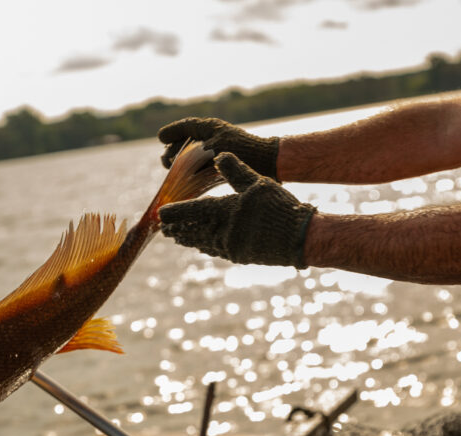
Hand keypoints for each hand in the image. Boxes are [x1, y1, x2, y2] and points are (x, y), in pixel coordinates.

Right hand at [158, 117, 279, 180]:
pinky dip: (193, 173)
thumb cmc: (245, 152)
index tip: (160, 138)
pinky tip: (187, 183)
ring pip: (193, 156)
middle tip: (165, 162)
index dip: (172, 132)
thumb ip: (193, 155)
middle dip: (174, 151)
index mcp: (211, 127)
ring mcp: (218, 151)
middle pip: (187, 142)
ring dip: (181, 164)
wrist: (271, 163)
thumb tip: (172, 162)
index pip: (187, 126)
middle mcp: (214, 137)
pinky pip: (203, 168)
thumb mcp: (215, 150)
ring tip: (172, 171)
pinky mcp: (224, 165)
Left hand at [159, 153, 315, 267]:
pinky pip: (217, 251)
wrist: (300, 238)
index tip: (161, 214)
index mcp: (226, 211)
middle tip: (164, 229)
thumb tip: (218, 155)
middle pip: (193, 231)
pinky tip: (203, 245)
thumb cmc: (280, 208)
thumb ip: (236, 170)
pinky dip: (206, 246)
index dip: (175, 213)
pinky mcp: (240, 256)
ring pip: (203, 243)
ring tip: (179, 237)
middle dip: (178, 230)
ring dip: (190, 239)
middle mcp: (224, 232)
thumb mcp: (258, 183)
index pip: (193, 212)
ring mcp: (232, 247)